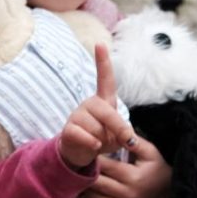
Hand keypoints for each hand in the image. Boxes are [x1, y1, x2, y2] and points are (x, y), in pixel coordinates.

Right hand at [58, 44, 134, 170]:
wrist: (80, 153)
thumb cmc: (101, 139)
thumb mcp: (118, 136)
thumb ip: (124, 132)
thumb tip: (127, 137)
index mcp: (103, 101)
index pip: (104, 79)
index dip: (102, 61)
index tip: (100, 44)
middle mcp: (89, 104)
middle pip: (107, 112)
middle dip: (119, 128)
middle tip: (125, 141)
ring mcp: (77, 115)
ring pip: (97, 128)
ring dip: (103, 140)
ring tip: (97, 141)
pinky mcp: (69, 129)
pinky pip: (84, 135)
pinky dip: (92, 144)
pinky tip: (93, 145)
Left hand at [77, 135, 171, 197]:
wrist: (172, 192)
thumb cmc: (159, 169)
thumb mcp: (151, 152)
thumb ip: (135, 142)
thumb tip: (120, 133)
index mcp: (132, 176)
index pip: (104, 166)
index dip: (93, 159)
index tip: (88, 156)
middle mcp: (128, 194)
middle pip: (97, 185)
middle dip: (87, 177)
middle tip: (81, 171)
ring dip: (86, 194)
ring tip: (83, 185)